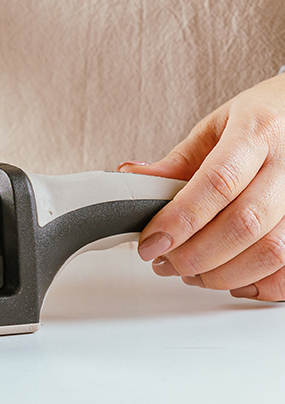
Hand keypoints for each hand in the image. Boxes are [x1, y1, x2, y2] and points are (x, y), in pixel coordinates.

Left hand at [119, 74, 284, 301]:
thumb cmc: (263, 119)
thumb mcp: (216, 127)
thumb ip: (178, 161)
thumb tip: (133, 179)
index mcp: (258, 131)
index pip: (217, 182)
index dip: (181, 219)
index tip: (152, 241)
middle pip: (244, 223)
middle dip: (195, 254)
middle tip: (164, 260)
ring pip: (271, 252)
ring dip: (223, 274)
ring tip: (189, 271)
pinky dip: (260, 284)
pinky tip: (232, 280)